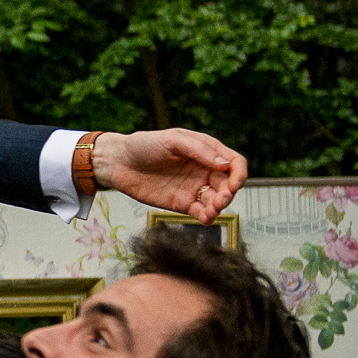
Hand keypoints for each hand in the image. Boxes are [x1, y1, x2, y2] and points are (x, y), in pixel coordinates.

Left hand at [97, 129, 248, 222]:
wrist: (118, 162)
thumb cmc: (144, 145)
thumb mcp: (172, 140)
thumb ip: (198, 150)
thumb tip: (224, 164)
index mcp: (206, 151)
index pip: (234, 163)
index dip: (238, 173)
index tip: (233, 183)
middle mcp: (204, 170)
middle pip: (228, 184)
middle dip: (229, 193)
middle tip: (221, 199)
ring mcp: (194, 187)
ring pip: (217, 200)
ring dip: (219, 206)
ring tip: (212, 210)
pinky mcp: (183, 203)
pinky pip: (201, 212)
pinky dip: (208, 216)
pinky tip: (206, 217)